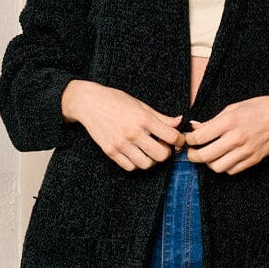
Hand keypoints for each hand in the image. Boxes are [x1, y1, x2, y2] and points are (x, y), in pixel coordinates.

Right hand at [61, 79, 185, 169]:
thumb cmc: (115, 100)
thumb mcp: (140, 105)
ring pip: (146, 164)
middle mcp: (132, 133)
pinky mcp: (110, 152)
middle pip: (161, 155)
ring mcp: (120, 144)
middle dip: (166, 152)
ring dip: (151, 159)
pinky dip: (136, 163)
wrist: (88, 103)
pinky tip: (137, 153)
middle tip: (163, 145)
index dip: (179, 140)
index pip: (171, 137)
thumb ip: (161, 117)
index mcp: (143, 118)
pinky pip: (130, 167)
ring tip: (149, 150)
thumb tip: (179, 122)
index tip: (178, 139)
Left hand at [183, 95, 268, 173]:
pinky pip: (231, 170)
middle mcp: (237, 138)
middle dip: (193, 156)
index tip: (189, 139)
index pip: (200, 136)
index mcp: (230, 121)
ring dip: (208, 163)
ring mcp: (246, 151)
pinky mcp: (253, 160)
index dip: (190, 140)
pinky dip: (224, 166)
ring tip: (208, 156)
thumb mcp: (234, 107)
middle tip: (191, 153)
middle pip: (205, 156)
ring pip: (217, 167)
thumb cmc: (259, 108)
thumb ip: (213, 120)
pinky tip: (223, 158)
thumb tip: (195, 127)